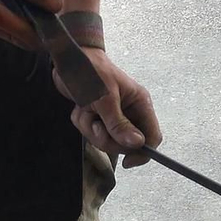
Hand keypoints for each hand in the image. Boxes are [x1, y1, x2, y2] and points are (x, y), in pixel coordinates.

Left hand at [57, 48, 162, 162]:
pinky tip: (80, 108)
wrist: (68, 59)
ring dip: (91, 128)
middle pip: (126, 143)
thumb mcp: (104, 99)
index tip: (127, 162)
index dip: (142, 152)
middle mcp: (130, 111)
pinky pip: (92, 132)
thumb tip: (138, 144)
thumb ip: (119, 123)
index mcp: (140, 104)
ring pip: (106, 139)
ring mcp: (113, 114)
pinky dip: (83, 122)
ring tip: (85, 110)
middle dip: (107, 137)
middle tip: (96, 124)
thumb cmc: (90, 71)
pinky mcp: (98, 116)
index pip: (152, 136)